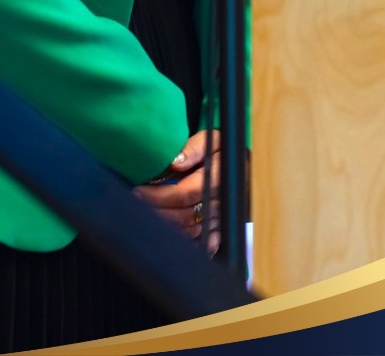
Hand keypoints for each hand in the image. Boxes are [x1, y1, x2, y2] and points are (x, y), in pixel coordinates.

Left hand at [135, 131, 220, 253]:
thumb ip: (194, 148)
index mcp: (217, 177)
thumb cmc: (226, 151)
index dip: (158, 195)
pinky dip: (185, 245)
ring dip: (165, 229)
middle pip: (183, 216)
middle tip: (134, 206)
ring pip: (189, 232)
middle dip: (156, 213)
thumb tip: (175, 162)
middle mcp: (220, 202)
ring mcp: (220, 219)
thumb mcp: (213, 139)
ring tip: (144, 219)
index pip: (184, 193)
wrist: (250, 168)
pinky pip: (202, 244)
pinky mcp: (221, 231)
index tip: (137, 192)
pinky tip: (167, 241)